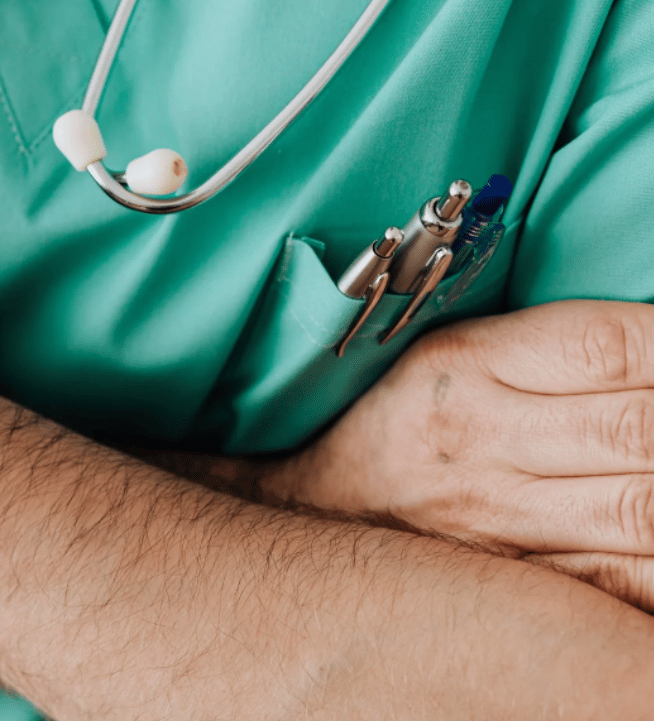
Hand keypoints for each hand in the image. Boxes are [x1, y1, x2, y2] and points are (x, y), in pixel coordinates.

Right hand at [264, 300, 653, 608]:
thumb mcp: (450, 353)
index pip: (608, 346)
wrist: (310, 512)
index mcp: (465, 365)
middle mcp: (482, 441)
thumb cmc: (395, 421)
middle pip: (639, 429)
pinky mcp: (521, 584)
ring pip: (647, 512)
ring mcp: (502, 522)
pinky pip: (629, 583)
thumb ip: (553, 347)